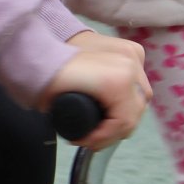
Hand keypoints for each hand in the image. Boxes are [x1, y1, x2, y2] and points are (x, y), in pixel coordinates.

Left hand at [41, 31, 150, 149]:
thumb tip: (88, 136)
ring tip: (103, 122)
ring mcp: (133, 55)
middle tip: (93, 138)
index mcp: (118, 81)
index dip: (105, 138)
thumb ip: (82, 125)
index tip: (85, 141)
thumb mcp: (62, 109)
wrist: (44, 42)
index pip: (124, 122)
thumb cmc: (50, 74)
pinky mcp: (131, 49)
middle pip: (135, 111)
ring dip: (124, 112)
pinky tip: (113, 100)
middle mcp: (131, 67)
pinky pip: (138, 79)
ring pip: (140, 97)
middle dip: (115, 129)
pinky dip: (128, 93)